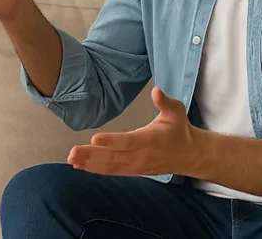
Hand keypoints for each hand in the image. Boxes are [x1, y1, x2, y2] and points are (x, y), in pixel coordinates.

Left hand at [67, 87, 196, 176]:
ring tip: (72, 159)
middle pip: (114, 156)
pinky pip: (113, 171)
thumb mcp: (176, 112)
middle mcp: (142, 155)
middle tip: (73, 152)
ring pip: (111, 166)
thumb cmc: (179, 129)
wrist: (189, 155)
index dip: (111, 141)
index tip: (94, 138)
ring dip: (90, 163)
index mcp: (150, 139)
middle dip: (92, 154)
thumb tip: (156, 90)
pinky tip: (81, 166)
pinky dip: (96, 170)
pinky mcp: (133, 171)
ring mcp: (137, 166)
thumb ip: (165, 102)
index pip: (128, 141)